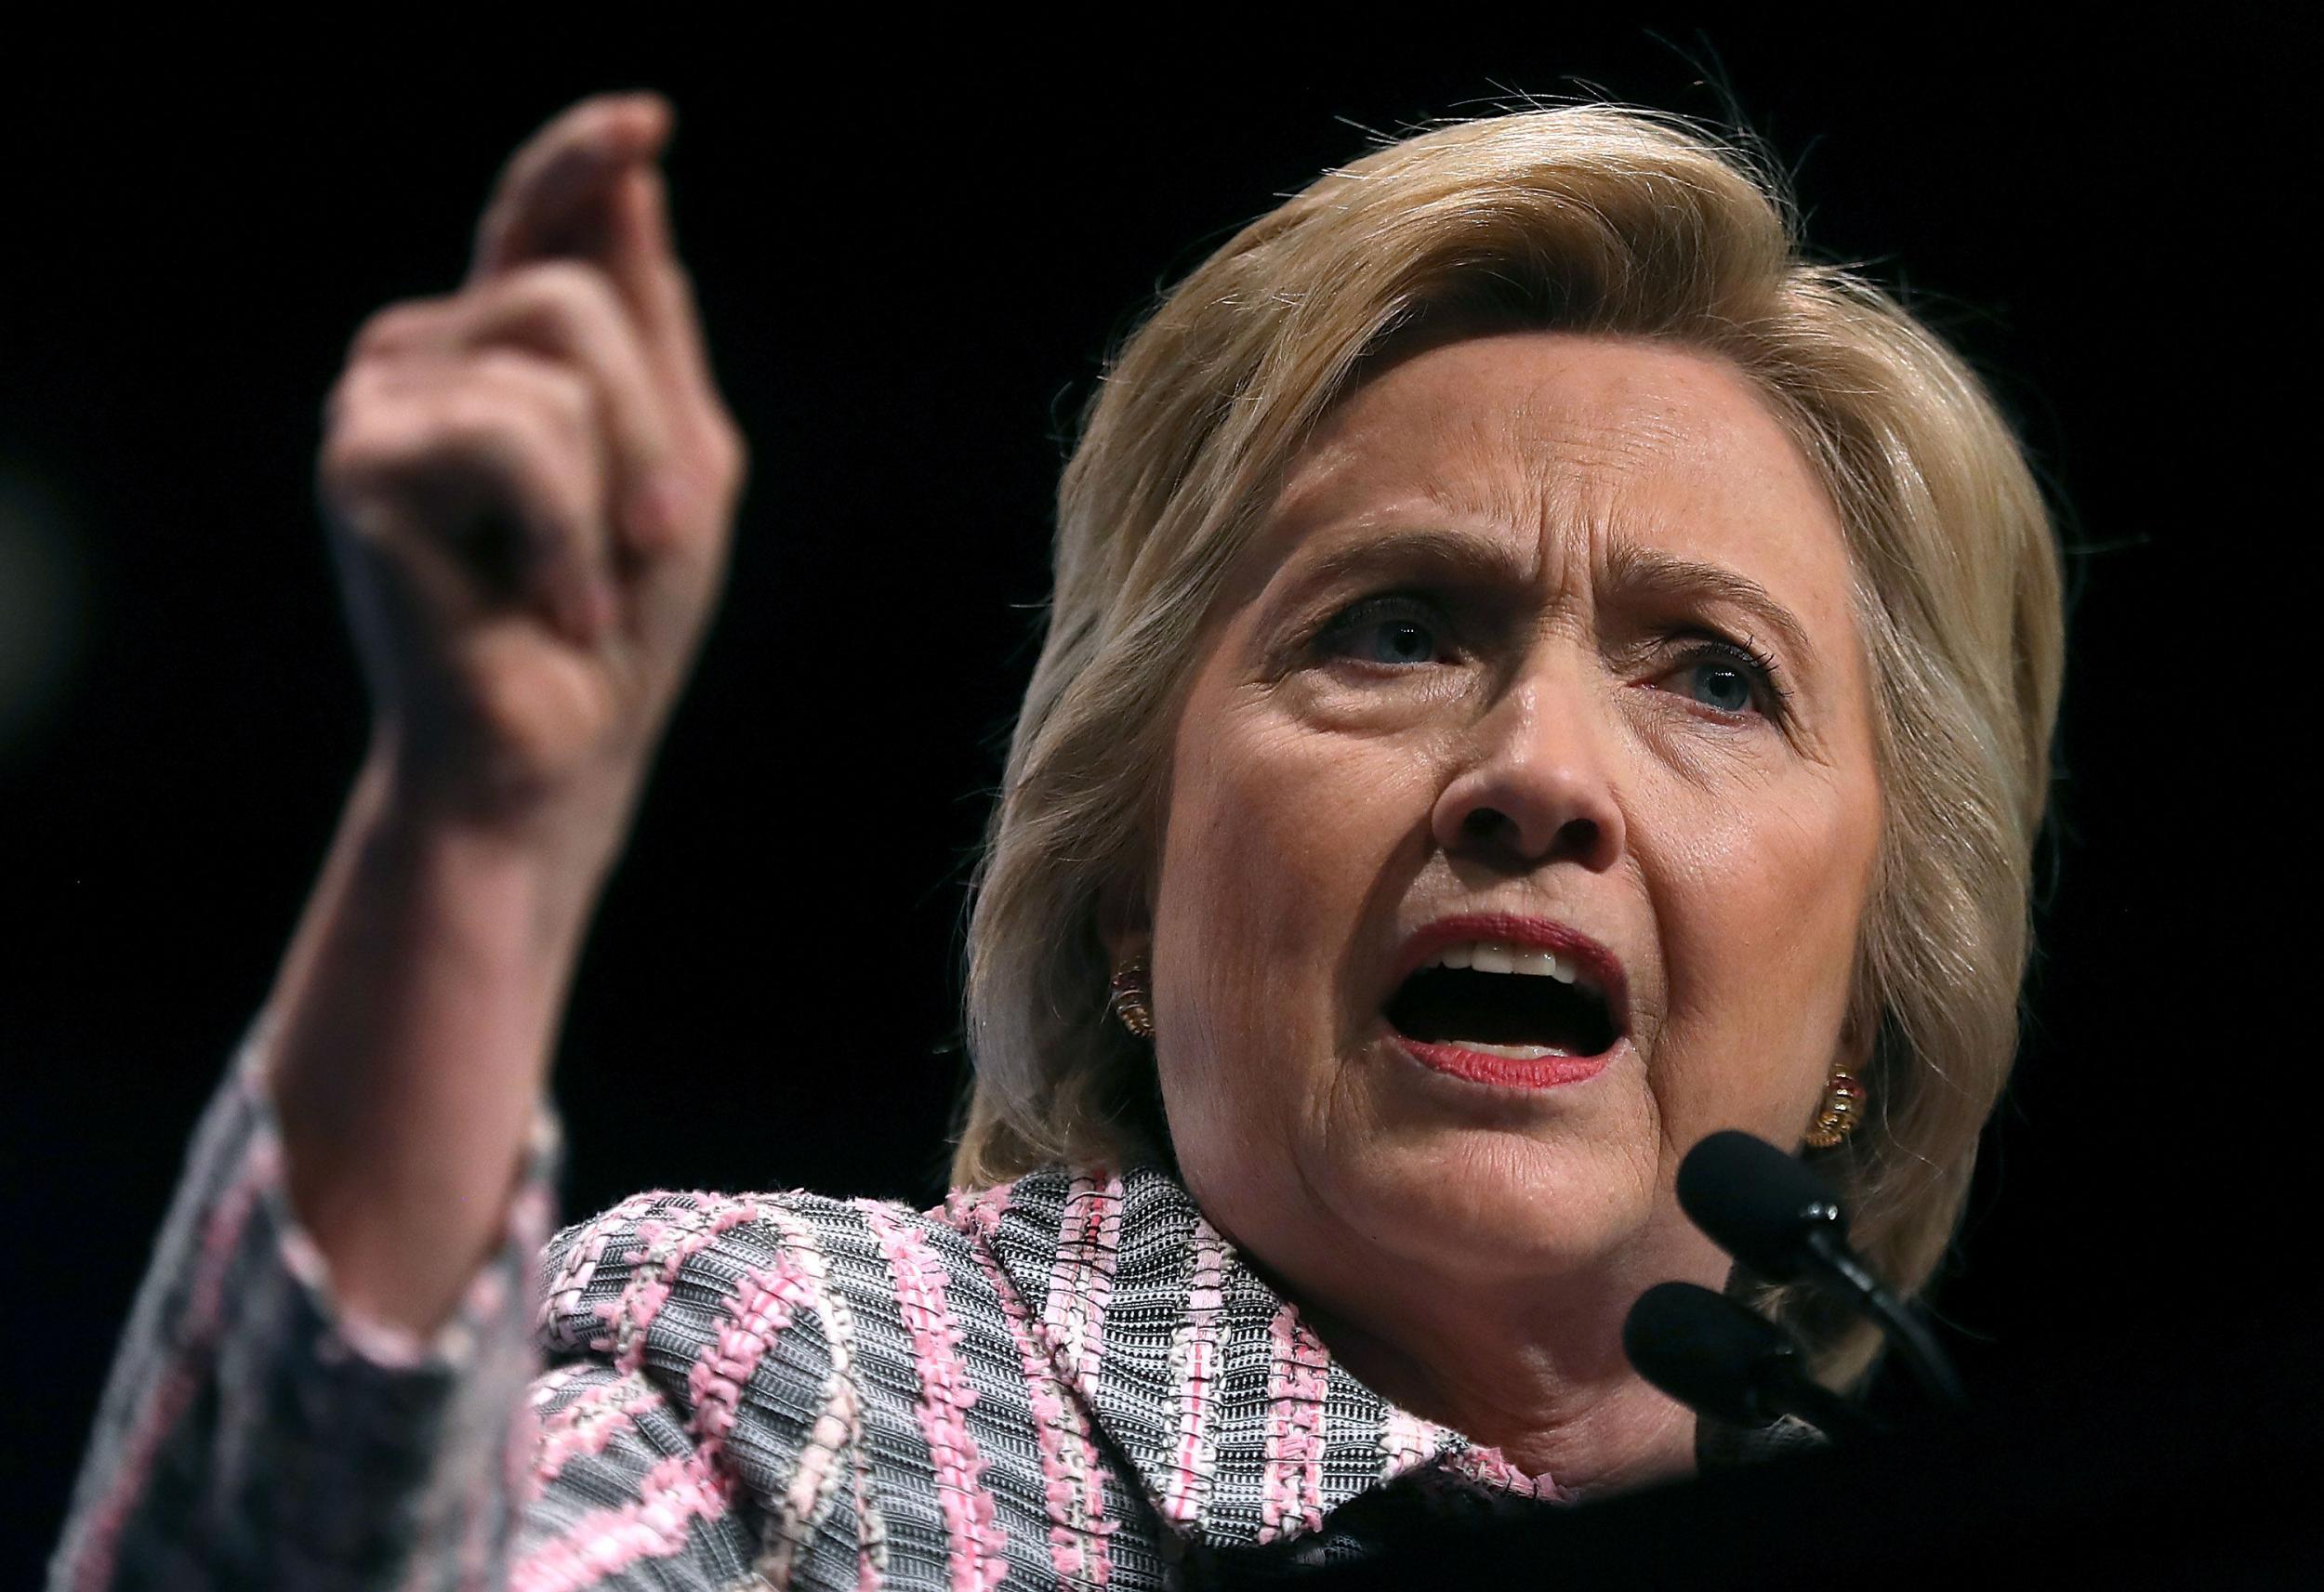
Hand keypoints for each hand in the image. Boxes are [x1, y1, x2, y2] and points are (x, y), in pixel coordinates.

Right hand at [319, 92, 744, 843]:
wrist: (558, 752)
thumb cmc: (624, 620)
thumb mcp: (677, 459)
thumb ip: (653, 328)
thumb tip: (632, 175)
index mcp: (501, 352)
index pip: (536, 223)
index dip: (580, 161)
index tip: (646, 122)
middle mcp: (426, 355)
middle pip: (574, 292)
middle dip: (645, 424)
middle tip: (650, 538)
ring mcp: (381, 401)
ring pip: (554, 352)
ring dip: (615, 486)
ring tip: (584, 583)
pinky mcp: (363, 461)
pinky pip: (518, 436)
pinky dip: (567, 535)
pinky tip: (545, 603)